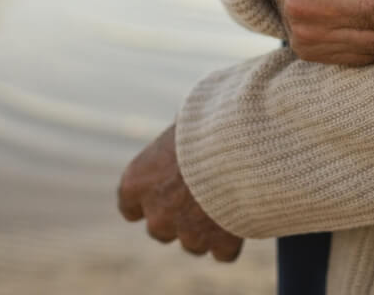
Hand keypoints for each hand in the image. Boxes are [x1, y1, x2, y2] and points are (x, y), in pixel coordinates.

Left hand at [117, 123, 242, 262]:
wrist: (243, 143)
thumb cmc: (209, 122)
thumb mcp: (183, 121)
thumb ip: (177, 139)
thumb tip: (185, 125)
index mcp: (136, 183)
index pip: (129, 207)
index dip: (149, 200)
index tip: (164, 191)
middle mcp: (156, 214)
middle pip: (161, 228)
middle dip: (179, 217)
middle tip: (203, 193)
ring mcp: (188, 233)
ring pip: (193, 243)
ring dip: (207, 228)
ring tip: (229, 200)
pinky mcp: (220, 243)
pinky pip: (223, 252)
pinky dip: (233, 239)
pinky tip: (243, 215)